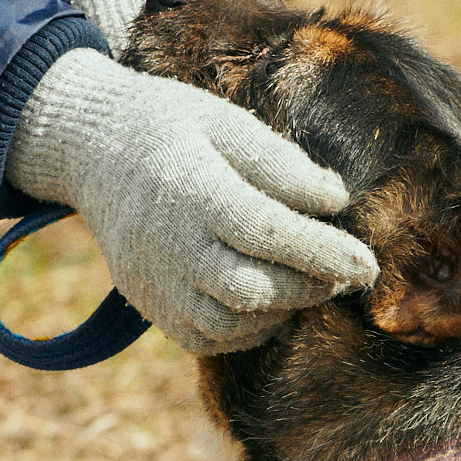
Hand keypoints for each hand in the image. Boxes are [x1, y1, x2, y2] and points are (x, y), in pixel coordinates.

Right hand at [3, 45, 377, 355]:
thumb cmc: (172, 128)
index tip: (369, 263)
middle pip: (249, 289)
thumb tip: (336, 199)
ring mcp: (153, 281)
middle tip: (347, 271)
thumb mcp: (226, 122)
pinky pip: (206, 338)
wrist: (91, 150)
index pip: (266, 232)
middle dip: (309, 287)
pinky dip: (248, 330)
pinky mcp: (149, 305)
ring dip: (282, 311)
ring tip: (309, 282)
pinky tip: (270, 301)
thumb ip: (281, 162)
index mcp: (191, 189)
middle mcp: (167, 243)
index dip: (322, 253)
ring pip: (230, 323)